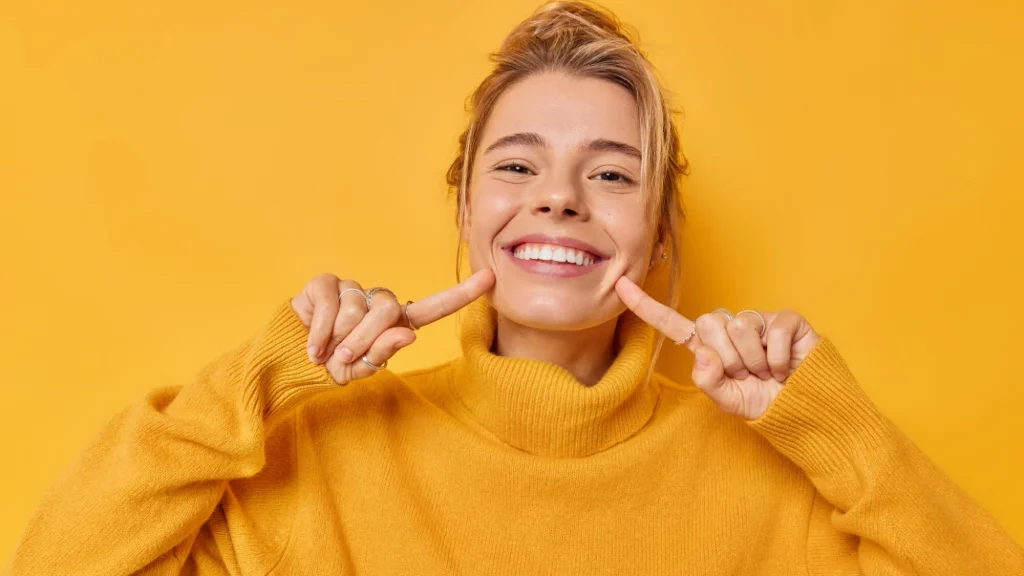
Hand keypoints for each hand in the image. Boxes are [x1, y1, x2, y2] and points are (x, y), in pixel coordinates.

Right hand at [291, 269, 494, 384]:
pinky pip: (331, 305)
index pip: (434, 307)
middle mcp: (377, 300)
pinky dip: (320, 332)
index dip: (462, 294)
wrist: (292, 358)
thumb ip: (381, 354)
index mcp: (395, 322)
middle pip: (388, 310)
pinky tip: (312, 346)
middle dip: (364, 340)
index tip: (491, 278)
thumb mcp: (358, 370)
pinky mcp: (325, 283)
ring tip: (326, 350)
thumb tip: (408, 334)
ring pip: (357, 309)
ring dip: (338, 338)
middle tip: (344, 357)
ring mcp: (352, 288)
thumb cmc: (331, 364)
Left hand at [615, 276, 819, 419]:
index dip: (646, 306)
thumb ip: (708, 381)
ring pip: (739, 327)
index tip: (619, 284)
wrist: (805, 411)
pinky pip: (771, 331)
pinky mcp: (786, 320)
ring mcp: (758, 321)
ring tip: (767, 372)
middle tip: (747, 374)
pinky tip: (785, 368)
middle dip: (728, 358)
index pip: (671, 324)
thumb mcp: (728, 401)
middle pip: (709, 323)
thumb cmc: (765, 403)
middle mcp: (730, 327)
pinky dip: (778, 359)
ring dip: (754, 361)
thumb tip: (703, 353)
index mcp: (708, 346)